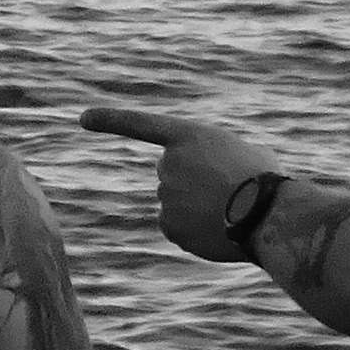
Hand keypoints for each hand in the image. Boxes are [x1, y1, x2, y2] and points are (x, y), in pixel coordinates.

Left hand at [80, 106, 288, 262]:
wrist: (267, 213)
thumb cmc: (266, 180)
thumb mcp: (243, 154)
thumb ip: (214, 160)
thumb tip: (210, 187)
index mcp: (187, 136)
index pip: (140, 124)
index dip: (110, 120)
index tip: (82, 118)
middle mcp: (168, 164)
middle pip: (172, 174)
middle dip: (194, 182)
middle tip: (229, 191)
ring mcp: (165, 196)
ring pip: (178, 203)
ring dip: (200, 208)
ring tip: (231, 211)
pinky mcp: (169, 226)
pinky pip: (180, 228)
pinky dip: (197, 231)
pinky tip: (220, 230)